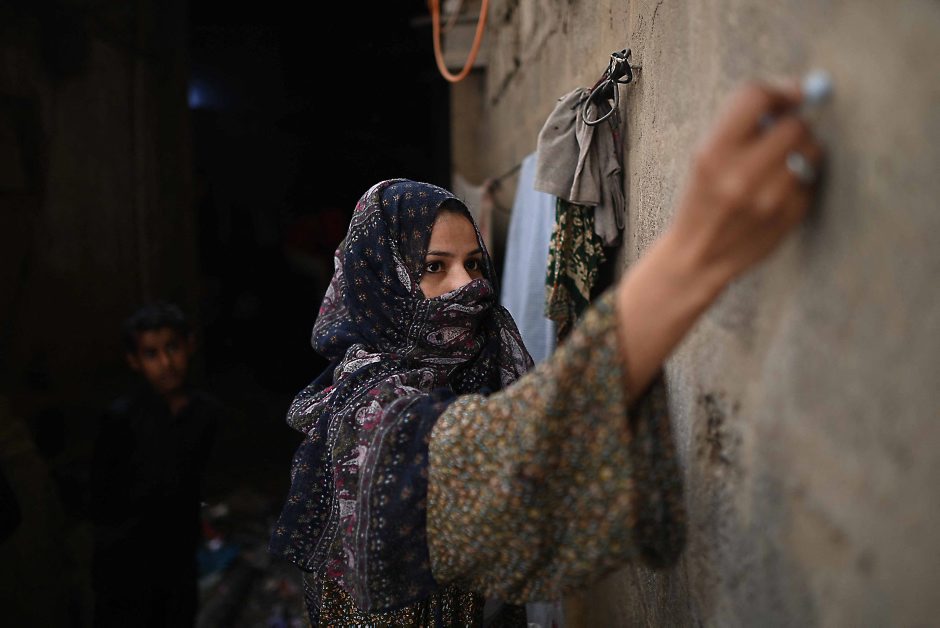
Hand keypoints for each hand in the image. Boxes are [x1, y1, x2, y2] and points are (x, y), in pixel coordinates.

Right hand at [667, 82, 823, 285]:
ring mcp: (768, 199)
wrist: (697, 256)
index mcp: (711, 154)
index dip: (777, 90)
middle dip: (793, 124)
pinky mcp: (789, 216)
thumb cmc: (703, 199)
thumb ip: (742, 125)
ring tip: (782, 163)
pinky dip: (801, 179)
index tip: (787, 97)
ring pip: (812, 150)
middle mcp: (739, 176)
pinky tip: (779, 191)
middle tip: (783, 134)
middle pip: (794, 125)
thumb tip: (797, 90)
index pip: (754, 97)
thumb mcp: (705, 159)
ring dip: (803, 150)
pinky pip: (812, 179)